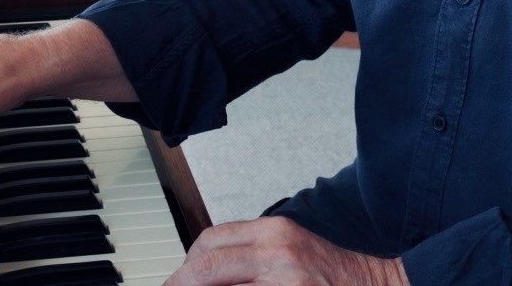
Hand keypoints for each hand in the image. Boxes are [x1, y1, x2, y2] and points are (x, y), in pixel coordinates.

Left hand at [164, 217, 407, 285]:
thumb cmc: (335, 274)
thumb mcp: (292, 248)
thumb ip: (254, 253)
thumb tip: (209, 269)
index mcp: (275, 231)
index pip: (211, 240)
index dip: (185, 265)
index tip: (176, 280)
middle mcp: (278, 253)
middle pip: (208, 267)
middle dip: (182, 285)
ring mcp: (286, 282)